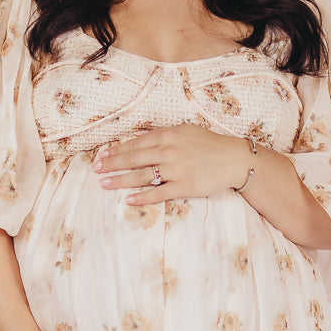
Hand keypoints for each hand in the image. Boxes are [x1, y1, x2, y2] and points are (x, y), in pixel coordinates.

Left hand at [92, 124, 252, 203]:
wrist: (234, 159)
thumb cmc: (210, 144)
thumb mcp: (185, 131)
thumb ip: (163, 135)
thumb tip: (140, 140)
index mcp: (168, 135)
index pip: (135, 143)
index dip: (116, 150)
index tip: (102, 156)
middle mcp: (169, 151)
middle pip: (133, 159)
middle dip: (111, 165)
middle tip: (95, 170)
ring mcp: (175, 170)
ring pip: (141, 176)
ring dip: (120, 181)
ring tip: (105, 185)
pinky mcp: (184, 187)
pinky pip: (158, 193)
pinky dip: (142, 196)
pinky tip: (128, 199)